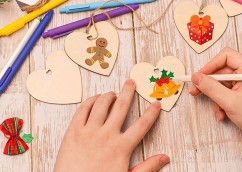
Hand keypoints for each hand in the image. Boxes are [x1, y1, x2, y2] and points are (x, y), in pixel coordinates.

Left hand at [54, 79, 169, 171]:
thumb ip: (147, 168)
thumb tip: (164, 157)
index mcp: (121, 147)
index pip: (142, 125)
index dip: (151, 113)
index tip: (156, 103)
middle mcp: (107, 135)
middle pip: (121, 107)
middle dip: (128, 92)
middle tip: (131, 82)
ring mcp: (89, 132)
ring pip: (102, 104)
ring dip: (109, 95)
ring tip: (112, 93)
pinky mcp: (73, 132)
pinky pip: (83, 110)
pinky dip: (90, 101)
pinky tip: (94, 99)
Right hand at [190, 47, 241, 143]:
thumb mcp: (229, 101)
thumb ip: (210, 87)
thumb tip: (195, 77)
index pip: (226, 56)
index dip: (211, 64)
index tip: (200, 76)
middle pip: (221, 70)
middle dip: (209, 83)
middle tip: (195, 91)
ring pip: (221, 83)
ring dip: (215, 97)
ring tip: (217, 110)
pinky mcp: (241, 92)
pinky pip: (225, 91)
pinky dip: (220, 102)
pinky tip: (222, 114)